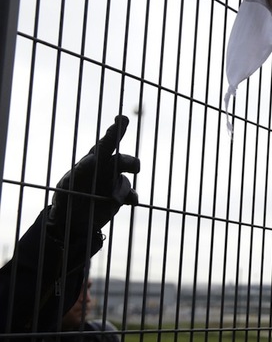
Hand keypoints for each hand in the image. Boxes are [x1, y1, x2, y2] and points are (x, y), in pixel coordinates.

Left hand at [49, 115, 140, 237]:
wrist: (70, 222)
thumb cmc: (65, 199)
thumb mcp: (67, 186)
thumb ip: (80, 172)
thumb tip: (93, 159)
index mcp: (91, 162)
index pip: (105, 144)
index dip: (115, 131)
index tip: (122, 119)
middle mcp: (105, 169)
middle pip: (122, 160)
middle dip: (129, 163)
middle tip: (135, 168)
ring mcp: (113, 183)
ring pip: (126, 180)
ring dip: (122, 189)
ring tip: (113, 200)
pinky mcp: (119, 197)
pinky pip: (131, 194)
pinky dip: (132, 197)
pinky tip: (130, 201)